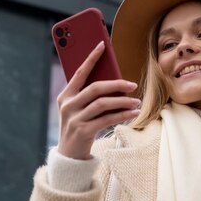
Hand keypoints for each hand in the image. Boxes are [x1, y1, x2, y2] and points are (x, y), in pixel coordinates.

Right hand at [57, 41, 140, 159]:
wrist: (69, 154)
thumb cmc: (78, 126)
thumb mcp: (78, 109)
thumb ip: (88, 95)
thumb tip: (114, 80)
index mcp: (65, 96)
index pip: (79, 72)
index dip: (91, 58)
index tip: (102, 45)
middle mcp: (68, 105)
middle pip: (95, 88)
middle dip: (116, 84)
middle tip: (132, 84)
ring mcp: (74, 118)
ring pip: (103, 104)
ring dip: (123, 101)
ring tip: (136, 101)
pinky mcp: (83, 131)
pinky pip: (107, 119)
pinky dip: (122, 115)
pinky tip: (133, 113)